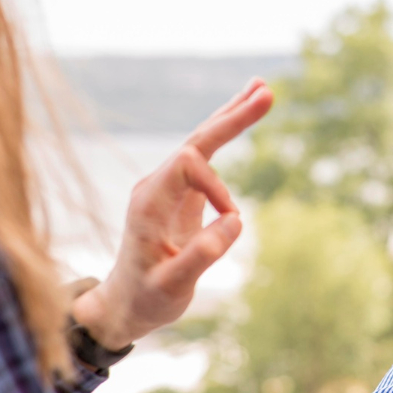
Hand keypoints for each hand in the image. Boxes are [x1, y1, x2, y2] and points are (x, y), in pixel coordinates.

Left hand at [71, 79, 273, 349]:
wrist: (126, 304)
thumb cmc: (147, 298)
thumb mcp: (173, 287)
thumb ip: (202, 254)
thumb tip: (235, 219)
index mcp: (149, 201)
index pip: (188, 164)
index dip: (217, 185)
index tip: (231, 218)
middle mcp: (155, 185)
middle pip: (197, 139)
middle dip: (231, 117)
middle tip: (266, 90)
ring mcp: (167, 186)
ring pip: (201, 141)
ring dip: (230, 116)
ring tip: (262, 88)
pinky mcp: (179, 192)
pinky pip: (205, 156)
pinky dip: (225, 133)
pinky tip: (241, 112)